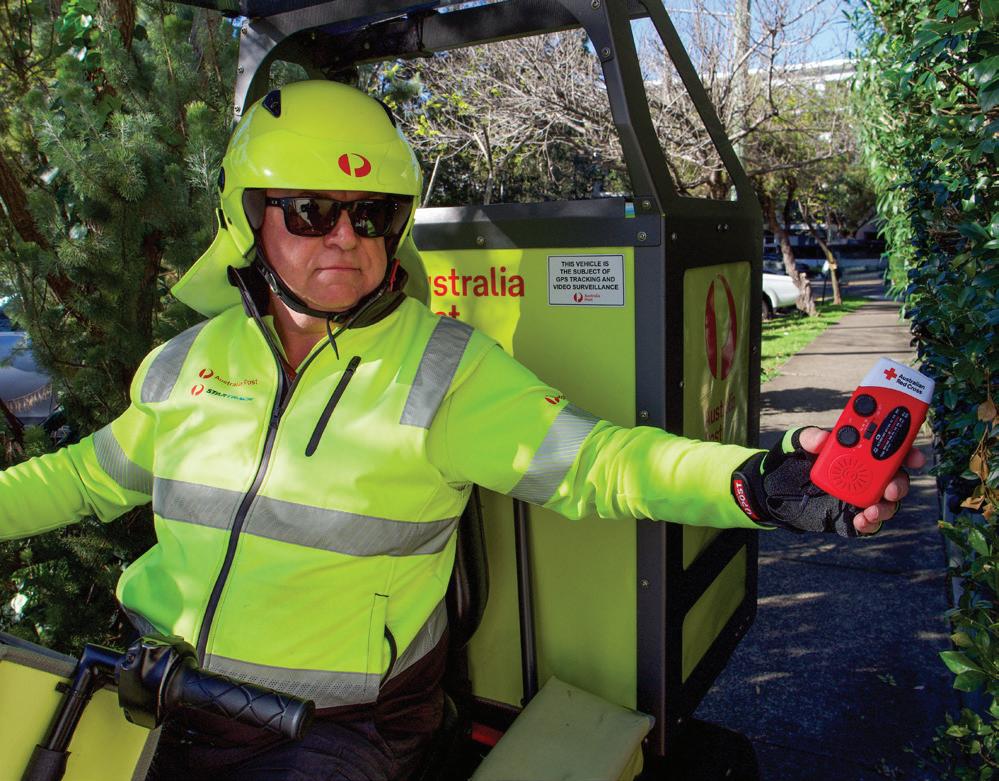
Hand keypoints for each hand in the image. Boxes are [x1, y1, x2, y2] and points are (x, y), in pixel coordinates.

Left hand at [731, 427, 926, 536]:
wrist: (770, 491)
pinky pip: (869, 523)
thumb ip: (807, 437)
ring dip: (887, 506)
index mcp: (855, 450)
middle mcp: (862, 473)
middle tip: (891, 487)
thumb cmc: (787, 462)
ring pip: (886, 502)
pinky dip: (870, 524)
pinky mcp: (849, 516)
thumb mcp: (793, 444)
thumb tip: (822, 438)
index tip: (913, 455)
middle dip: (899, 482)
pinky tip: (860, 522)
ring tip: (873, 509)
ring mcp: (858, 496)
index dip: (905, 450)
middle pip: (894, 476)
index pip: (887, 446)